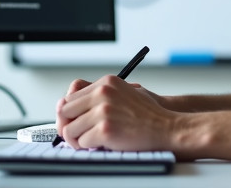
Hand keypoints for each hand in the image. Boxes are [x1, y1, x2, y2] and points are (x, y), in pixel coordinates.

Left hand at [56, 75, 176, 151]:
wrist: (166, 127)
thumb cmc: (147, 113)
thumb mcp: (124, 92)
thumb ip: (99, 94)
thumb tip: (67, 104)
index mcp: (106, 83)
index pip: (70, 96)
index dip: (69, 112)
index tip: (73, 120)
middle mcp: (102, 93)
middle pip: (64, 111)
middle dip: (69, 125)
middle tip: (77, 135)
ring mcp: (103, 111)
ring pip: (70, 130)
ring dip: (78, 139)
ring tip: (91, 140)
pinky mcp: (105, 130)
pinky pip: (81, 143)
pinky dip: (88, 147)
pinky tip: (100, 144)